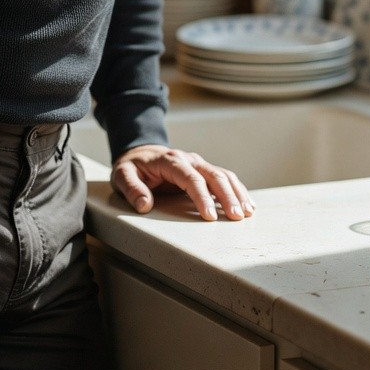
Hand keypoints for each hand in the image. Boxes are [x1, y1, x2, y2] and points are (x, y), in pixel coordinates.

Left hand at [111, 144, 255, 220]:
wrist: (139, 153)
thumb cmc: (132, 167)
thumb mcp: (122, 175)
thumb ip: (131, 189)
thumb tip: (144, 205)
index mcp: (170, 161)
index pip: (190, 178)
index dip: (202, 197)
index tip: (210, 216)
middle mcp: (188, 160)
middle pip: (213, 175)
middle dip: (227, 196)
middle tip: (236, 217)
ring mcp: (198, 163)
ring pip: (223, 175)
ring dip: (237, 193)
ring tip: (247, 213)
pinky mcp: (203, 170)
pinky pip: (225, 177)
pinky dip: (237, 189)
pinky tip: (247, 204)